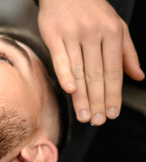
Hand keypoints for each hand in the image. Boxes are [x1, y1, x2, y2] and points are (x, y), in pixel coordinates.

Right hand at [38, 0, 143, 125]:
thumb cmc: (92, 10)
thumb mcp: (117, 26)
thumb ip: (128, 52)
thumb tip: (138, 77)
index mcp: (113, 33)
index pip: (114, 71)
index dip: (114, 94)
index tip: (112, 113)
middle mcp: (94, 34)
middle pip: (97, 75)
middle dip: (98, 101)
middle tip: (98, 120)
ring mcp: (73, 35)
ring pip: (79, 71)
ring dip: (82, 97)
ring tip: (84, 115)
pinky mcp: (54, 35)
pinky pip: (60, 58)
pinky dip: (65, 74)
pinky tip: (70, 90)